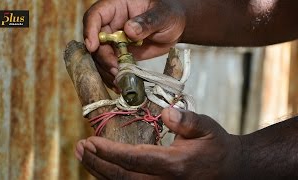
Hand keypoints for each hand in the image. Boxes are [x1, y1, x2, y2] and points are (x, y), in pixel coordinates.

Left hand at [75, 108, 240, 178]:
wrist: (230, 170)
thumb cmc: (216, 147)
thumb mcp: (207, 128)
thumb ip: (187, 120)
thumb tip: (166, 114)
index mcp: (175, 165)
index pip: (134, 159)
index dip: (109, 151)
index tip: (90, 141)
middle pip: (122, 178)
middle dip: (97, 163)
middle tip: (80, 147)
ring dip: (100, 171)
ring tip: (83, 155)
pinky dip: (113, 177)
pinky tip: (102, 166)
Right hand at [83, 0, 185, 88]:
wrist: (175, 27)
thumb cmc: (169, 14)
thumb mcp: (162, 15)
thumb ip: (147, 21)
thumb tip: (129, 31)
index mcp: (116, 7)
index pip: (95, 16)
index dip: (90, 31)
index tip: (93, 47)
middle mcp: (111, 24)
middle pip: (96, 41)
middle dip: (103, 58)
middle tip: (115, 70)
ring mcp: (114, 41)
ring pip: (101, 57)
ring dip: (107, 71)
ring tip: (119, 82)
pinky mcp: (119, 55)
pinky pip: (111, 66)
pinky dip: (113, 77)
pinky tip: (120, 85)